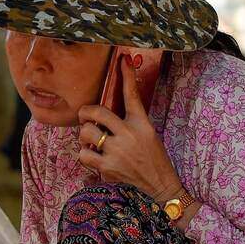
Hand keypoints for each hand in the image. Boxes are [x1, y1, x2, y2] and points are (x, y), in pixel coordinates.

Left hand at [76, 68, 183, 200]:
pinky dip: (85, 155)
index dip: (126, 75)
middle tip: (85, 118)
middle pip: (96, 112)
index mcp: (141, 123)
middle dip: (85, 113)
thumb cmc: (153, 157)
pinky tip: (94, 157)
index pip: (132, 95)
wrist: (160, 184)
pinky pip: (84, 154)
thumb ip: (130, 121)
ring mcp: (117, 151)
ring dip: (84, 137)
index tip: (123, 59)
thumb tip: (106, 112)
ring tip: (92, 142)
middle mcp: (129, 134)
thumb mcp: (148, 133)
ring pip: (86, 133)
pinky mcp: (108, 168)